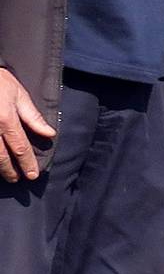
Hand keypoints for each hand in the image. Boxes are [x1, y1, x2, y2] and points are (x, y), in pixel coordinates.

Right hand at [0, 68, 53, 182]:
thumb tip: (50, 134)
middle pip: (0, 156)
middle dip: (9, 170)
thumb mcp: (18, 94)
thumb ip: (33, 117)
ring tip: (4, 173)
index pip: (20, 147)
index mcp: (6, 120)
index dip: (27, 163)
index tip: (32, 175)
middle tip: (17, 179)